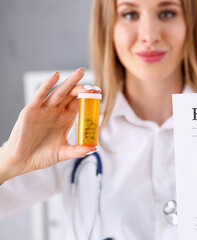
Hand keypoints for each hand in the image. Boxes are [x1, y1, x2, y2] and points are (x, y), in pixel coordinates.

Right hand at [0, 68, 99, 182]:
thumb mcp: (63, 153)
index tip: (99, 93)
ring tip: (80, 72)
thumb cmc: (41, 156)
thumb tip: (93, 148)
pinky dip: (47, 85)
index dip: (88, 97)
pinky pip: (40, 95)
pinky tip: (55, 76)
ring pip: (59, 92)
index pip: (79, 103)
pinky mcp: (31, 110)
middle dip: (82, 88)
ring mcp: (44, 109)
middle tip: (94, 85)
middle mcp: (56, 111)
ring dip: (70, 82)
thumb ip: (78, 150)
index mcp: (65, 118)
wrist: (21, 161)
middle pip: (71, 95)